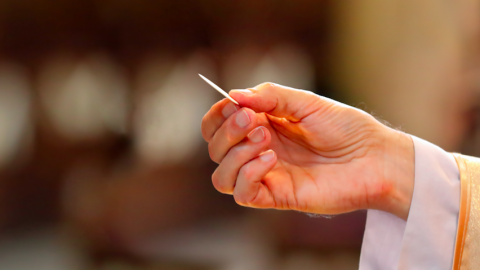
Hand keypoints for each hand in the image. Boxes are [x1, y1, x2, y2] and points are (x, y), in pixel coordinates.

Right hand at [201, 83, 413, 219]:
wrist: (375, 158)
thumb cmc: (346, 128)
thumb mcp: (306, 102)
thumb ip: (269, 96)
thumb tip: (232, 95)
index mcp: (262, 125)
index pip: (218, 124)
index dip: (217, 114)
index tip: (232, 104)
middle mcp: (258, 151)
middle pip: (215, 149)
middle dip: (227, 131)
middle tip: (253, 120)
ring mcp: (266, 175)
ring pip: (221, 176)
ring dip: (235, 154)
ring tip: (267, 141)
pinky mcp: (276, 196)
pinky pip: (241, 193)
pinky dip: (247, 174)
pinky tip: (270, 160)